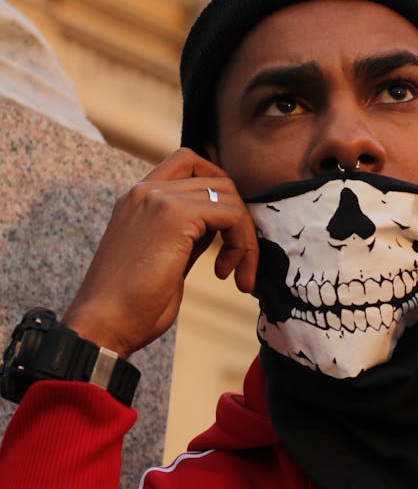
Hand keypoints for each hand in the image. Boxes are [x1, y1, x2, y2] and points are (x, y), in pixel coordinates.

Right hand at [63, 149, 257, 358]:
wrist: (102, 324)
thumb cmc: (130, 305)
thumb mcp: (164, 257)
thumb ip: (188, 233)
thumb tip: (221, 225)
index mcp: (139, 198)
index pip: (189, 164)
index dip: (219, 192)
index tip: (227, 235)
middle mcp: (146, 190)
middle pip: (216, 179)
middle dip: (238, 220)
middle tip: (238, 263)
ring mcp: (158, 199)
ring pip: (229, 195)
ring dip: (244, 236)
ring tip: (235, 274)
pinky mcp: (174, 216)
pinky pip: (231, 214)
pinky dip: (243, 244)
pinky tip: (225, 274)